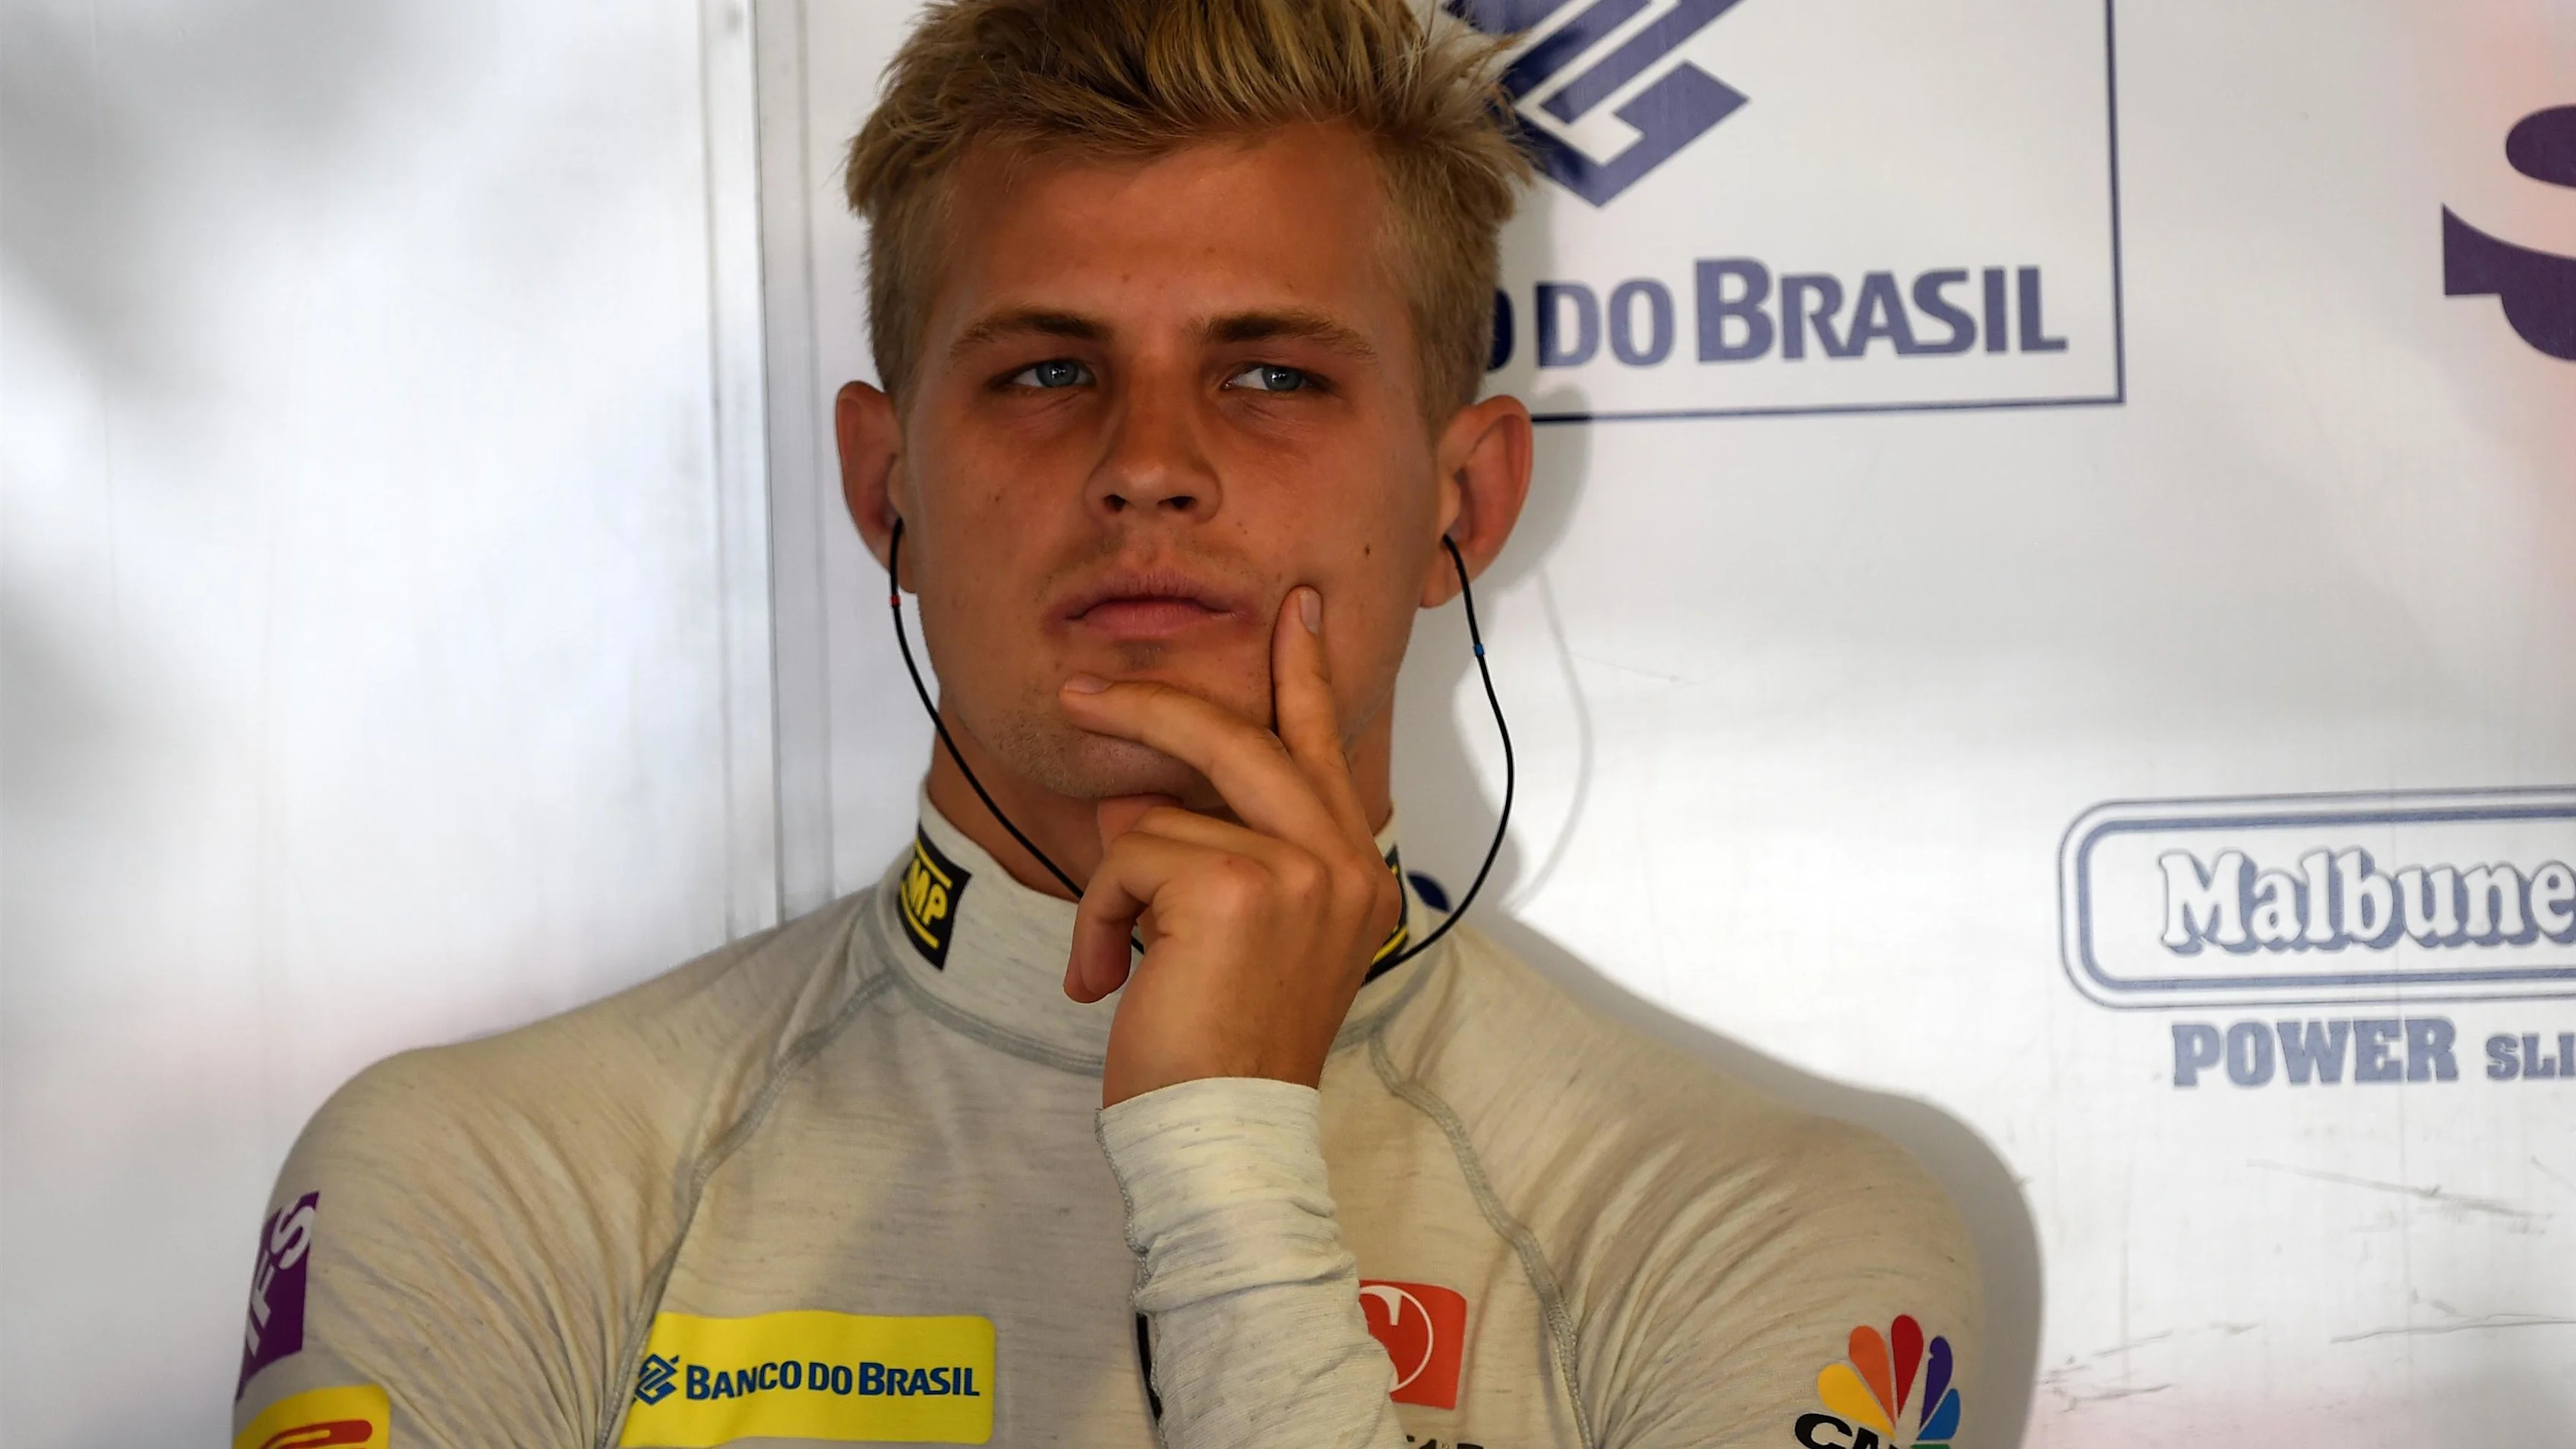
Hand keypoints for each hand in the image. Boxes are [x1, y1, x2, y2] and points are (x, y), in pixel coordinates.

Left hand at [1057, 587, 1401, 1107]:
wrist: (1225, 1134)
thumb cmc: (1224, 1052)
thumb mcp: (1236, 940)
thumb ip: (1215, 856)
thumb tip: (1138, 793)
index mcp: (1356, 877)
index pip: (1325, 752)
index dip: (1306, 676)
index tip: (1298, 611)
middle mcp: (1344, 864)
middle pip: (1242, 738)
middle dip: (1152, 706)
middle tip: (1082, 693)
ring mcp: (1298, 869)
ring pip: (1160, 816)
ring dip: (1115, 890)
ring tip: (1119, 962)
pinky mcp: (1235, 885)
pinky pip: (1128, 856)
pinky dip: (1098, 919)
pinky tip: (1109, 982)